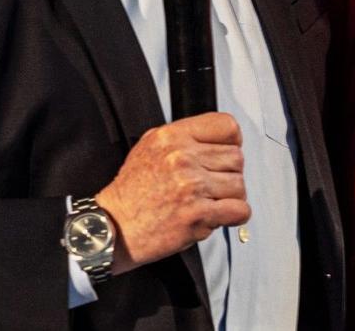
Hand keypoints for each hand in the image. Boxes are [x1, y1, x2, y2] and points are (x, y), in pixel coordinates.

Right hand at [94, 112, 248, 273]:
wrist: (114, 227)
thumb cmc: (131, 192)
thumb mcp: (149, 147)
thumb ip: (182, 138)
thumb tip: (213, 138)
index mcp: (172, 137)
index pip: (226, 126)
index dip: (232, 141)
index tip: (226, 152)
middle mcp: (182, 158)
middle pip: (236, 157)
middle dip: (229, 173)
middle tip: (213, 184)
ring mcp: (191, 186)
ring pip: (239, 184)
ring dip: (231, 196)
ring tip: (211, 201)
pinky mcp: (198, 214)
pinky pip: (240, 209)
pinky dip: (236, 215)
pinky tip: (220, 215)